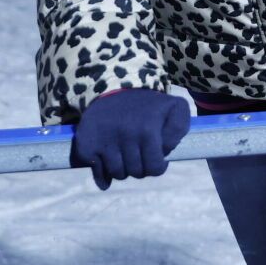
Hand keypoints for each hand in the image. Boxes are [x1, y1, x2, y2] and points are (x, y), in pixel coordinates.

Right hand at [71, 89, 189, 189]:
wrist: (113, 89)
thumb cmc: (148, 104)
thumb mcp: (175, 108)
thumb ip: (179, 129)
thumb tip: (164, 152)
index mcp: (147, 130)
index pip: (155, 168)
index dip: (157, 166)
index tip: (155, 158)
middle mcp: (124, 137)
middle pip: (136, 172)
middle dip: (140, 167)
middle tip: (139, 155)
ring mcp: (104, 142)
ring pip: (117, 173)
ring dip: (123, 169)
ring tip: (125, 156)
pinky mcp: (86, 145)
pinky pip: (97, 172)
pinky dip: (102, 175)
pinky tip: (107, 167)